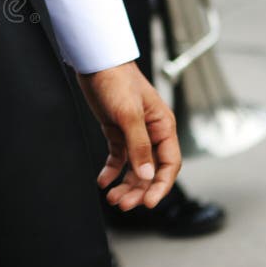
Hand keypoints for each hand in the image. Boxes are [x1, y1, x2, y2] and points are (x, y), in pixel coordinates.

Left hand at [77, 61, 180, 210]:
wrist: (96, 62)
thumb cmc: (117, 81)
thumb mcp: (128, 114)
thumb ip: (139, 145)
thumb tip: (147, 175)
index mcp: (163, 127)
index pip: (169, 164)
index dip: (160, 185)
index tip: (149, 203)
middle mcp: (151, 132)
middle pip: (150, 170)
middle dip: (138, 189)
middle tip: (123, 204)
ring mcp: (133, 132)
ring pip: (134, 166)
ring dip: (125, 184)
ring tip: (112, 198)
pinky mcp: (116, 130)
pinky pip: (118, 157)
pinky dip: (111, 171)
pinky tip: (103, 181)